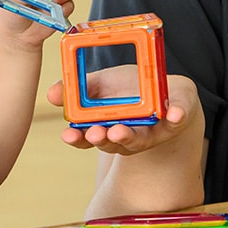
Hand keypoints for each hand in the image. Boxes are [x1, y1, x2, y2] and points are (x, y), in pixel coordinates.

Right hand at [49, 65, 200, 154]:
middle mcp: (125, 136)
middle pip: (110, 143)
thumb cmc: (129, 87)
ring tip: (120, 130)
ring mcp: (149, 133)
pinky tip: (174, 114)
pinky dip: (175, 118)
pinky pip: (174, 122)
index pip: (86, 138)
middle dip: (102, 139)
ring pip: (137, 140)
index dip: (77, 138)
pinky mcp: (173, 123)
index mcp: (104, 126)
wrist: (165, 89)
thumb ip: (77, 89)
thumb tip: (52, 94)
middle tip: (97, 133)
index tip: (68, 134)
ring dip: (128, 136)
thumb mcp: (101, 84)